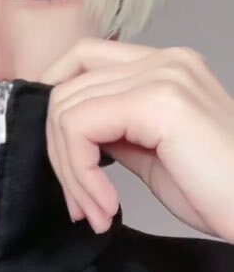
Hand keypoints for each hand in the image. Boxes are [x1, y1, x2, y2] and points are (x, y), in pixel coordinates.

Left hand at [40, 38, 233, 242]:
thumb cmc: (220, 193)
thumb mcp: (154, 157)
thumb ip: (116, 134)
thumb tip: (73, 135)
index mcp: (167, 67)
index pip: (82, 59)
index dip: (55, 108)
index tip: (61, 162)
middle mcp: (166, 60)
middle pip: (67, 87)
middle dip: (60, 155)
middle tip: (81, 206)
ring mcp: (164, 75)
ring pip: (66, 110)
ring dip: (71, 173)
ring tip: (96, 212)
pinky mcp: (159, 101)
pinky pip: (79, 128)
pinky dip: (81, 175)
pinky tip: (106, 207)